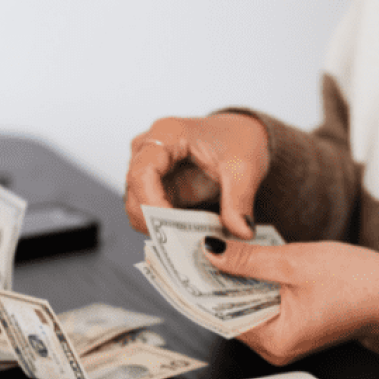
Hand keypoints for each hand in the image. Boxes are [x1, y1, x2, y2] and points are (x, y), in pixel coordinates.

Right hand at [125, 113, 269, 238]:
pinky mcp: (154, 187)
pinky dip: (166, 228)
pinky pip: (150, 213)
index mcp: (166, 134)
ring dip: (160, 228)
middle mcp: (148, 149)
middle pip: (134, 193)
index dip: (151, 204)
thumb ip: (240, 200)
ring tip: (191, 240)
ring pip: (137, 207)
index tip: (171, 229)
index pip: (142, 173)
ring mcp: (148, 168)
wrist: (239, 135)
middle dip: (155, 222)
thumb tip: (241, 231)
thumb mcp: (245, 168)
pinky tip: (189, 235)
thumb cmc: (238, 140)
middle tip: (184, 244)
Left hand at [203, 238, 378, 364]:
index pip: (218, 315)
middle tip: (192, 248)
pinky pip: (262, 305)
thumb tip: (210, 251)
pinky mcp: (295, 326)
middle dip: (212, 280)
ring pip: (244, 307)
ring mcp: (285, 339)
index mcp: (275, 339)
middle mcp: (276, 347)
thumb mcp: (294, 261)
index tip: (178, 263)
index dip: (197, 286)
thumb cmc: (360, 282)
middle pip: (228, 312)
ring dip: (232, 279)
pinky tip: (245, 261)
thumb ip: (246, 259)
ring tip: (216, 249)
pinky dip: (252, 284)